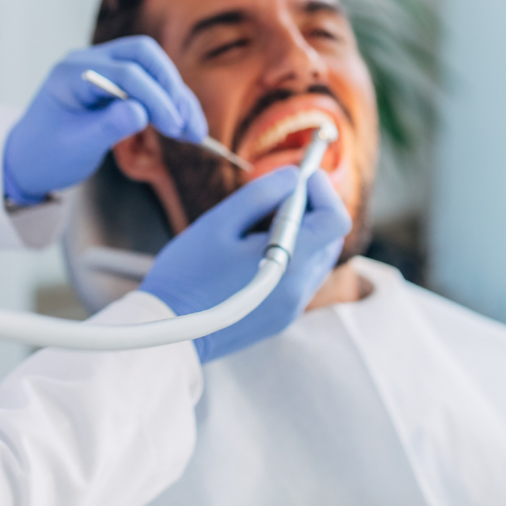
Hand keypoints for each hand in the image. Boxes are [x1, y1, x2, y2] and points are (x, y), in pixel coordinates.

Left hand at [2, 37, 205, 204]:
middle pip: (143, 55)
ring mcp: (102, 68)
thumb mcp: (76, 146)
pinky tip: (184, 125)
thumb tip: (141, 112)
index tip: (174, 127)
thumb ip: (107, 127)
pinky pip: (149, 82)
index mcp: (71, 73)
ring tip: (194, 132)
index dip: (155, 98)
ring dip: (175, 96)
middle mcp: (88, 61)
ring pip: (152, 67)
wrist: (28, 160)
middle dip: (170, 87)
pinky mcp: (115, 82)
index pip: (125, 73)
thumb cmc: (46, 155)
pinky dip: (168, 102)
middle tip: (185, 124)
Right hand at [140, 167, 350, 362]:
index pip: (336, 220)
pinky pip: (301, 279)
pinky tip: (257, 252)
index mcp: (291, 263)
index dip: (323, 191)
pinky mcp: (282, 318)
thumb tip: (293, 177)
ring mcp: (293, 307)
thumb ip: (262, 194)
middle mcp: (300, 289)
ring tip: (263, 223)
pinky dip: (292, 257)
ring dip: (303, 234)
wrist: (169, 329)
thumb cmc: (187, 273)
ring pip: (317, 259)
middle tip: (279, 194)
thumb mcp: (220, 222)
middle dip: (312, 209)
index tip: (299, 177)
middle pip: (330, 239)